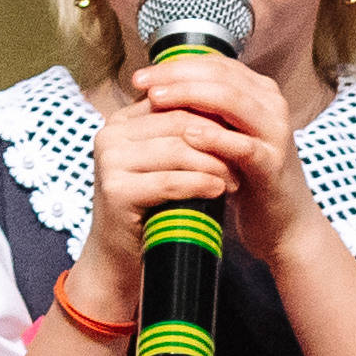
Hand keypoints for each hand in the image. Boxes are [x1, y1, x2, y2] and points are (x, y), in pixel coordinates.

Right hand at [81, 77, 247, 305]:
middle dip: (217, 137)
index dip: (213, 113)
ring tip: (237, 178)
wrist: (122, 255)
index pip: (176, 101)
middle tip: (246, 154)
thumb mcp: (168, 163)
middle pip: (178, 122)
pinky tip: (220, 190)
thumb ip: (185, 134)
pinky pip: (169, 181)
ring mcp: (110, 161)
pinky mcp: (115, 190)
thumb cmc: (154, 205)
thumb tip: (232, 104)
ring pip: (176, 150)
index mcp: (123, 119)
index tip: (244, 127)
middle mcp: (110, 134)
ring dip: (214, 163)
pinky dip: (199, 184)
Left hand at [125, 52, 317, 267]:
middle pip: (220, 76)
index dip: (176, 66)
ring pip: (232, 100)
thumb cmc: (246, 175)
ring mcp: (276, 133)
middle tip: (143, 83)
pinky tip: (187, 136)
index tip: (141, 75)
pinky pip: (243, 146)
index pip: (215, 65)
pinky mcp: (273, 165)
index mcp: (260, 92)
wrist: (283, 220)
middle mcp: (272, 105)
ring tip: (156, 100)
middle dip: (176, 76)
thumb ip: (204, 111)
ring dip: (190, 96)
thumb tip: (155, 89)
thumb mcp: (226, 135)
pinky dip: (214, 139)